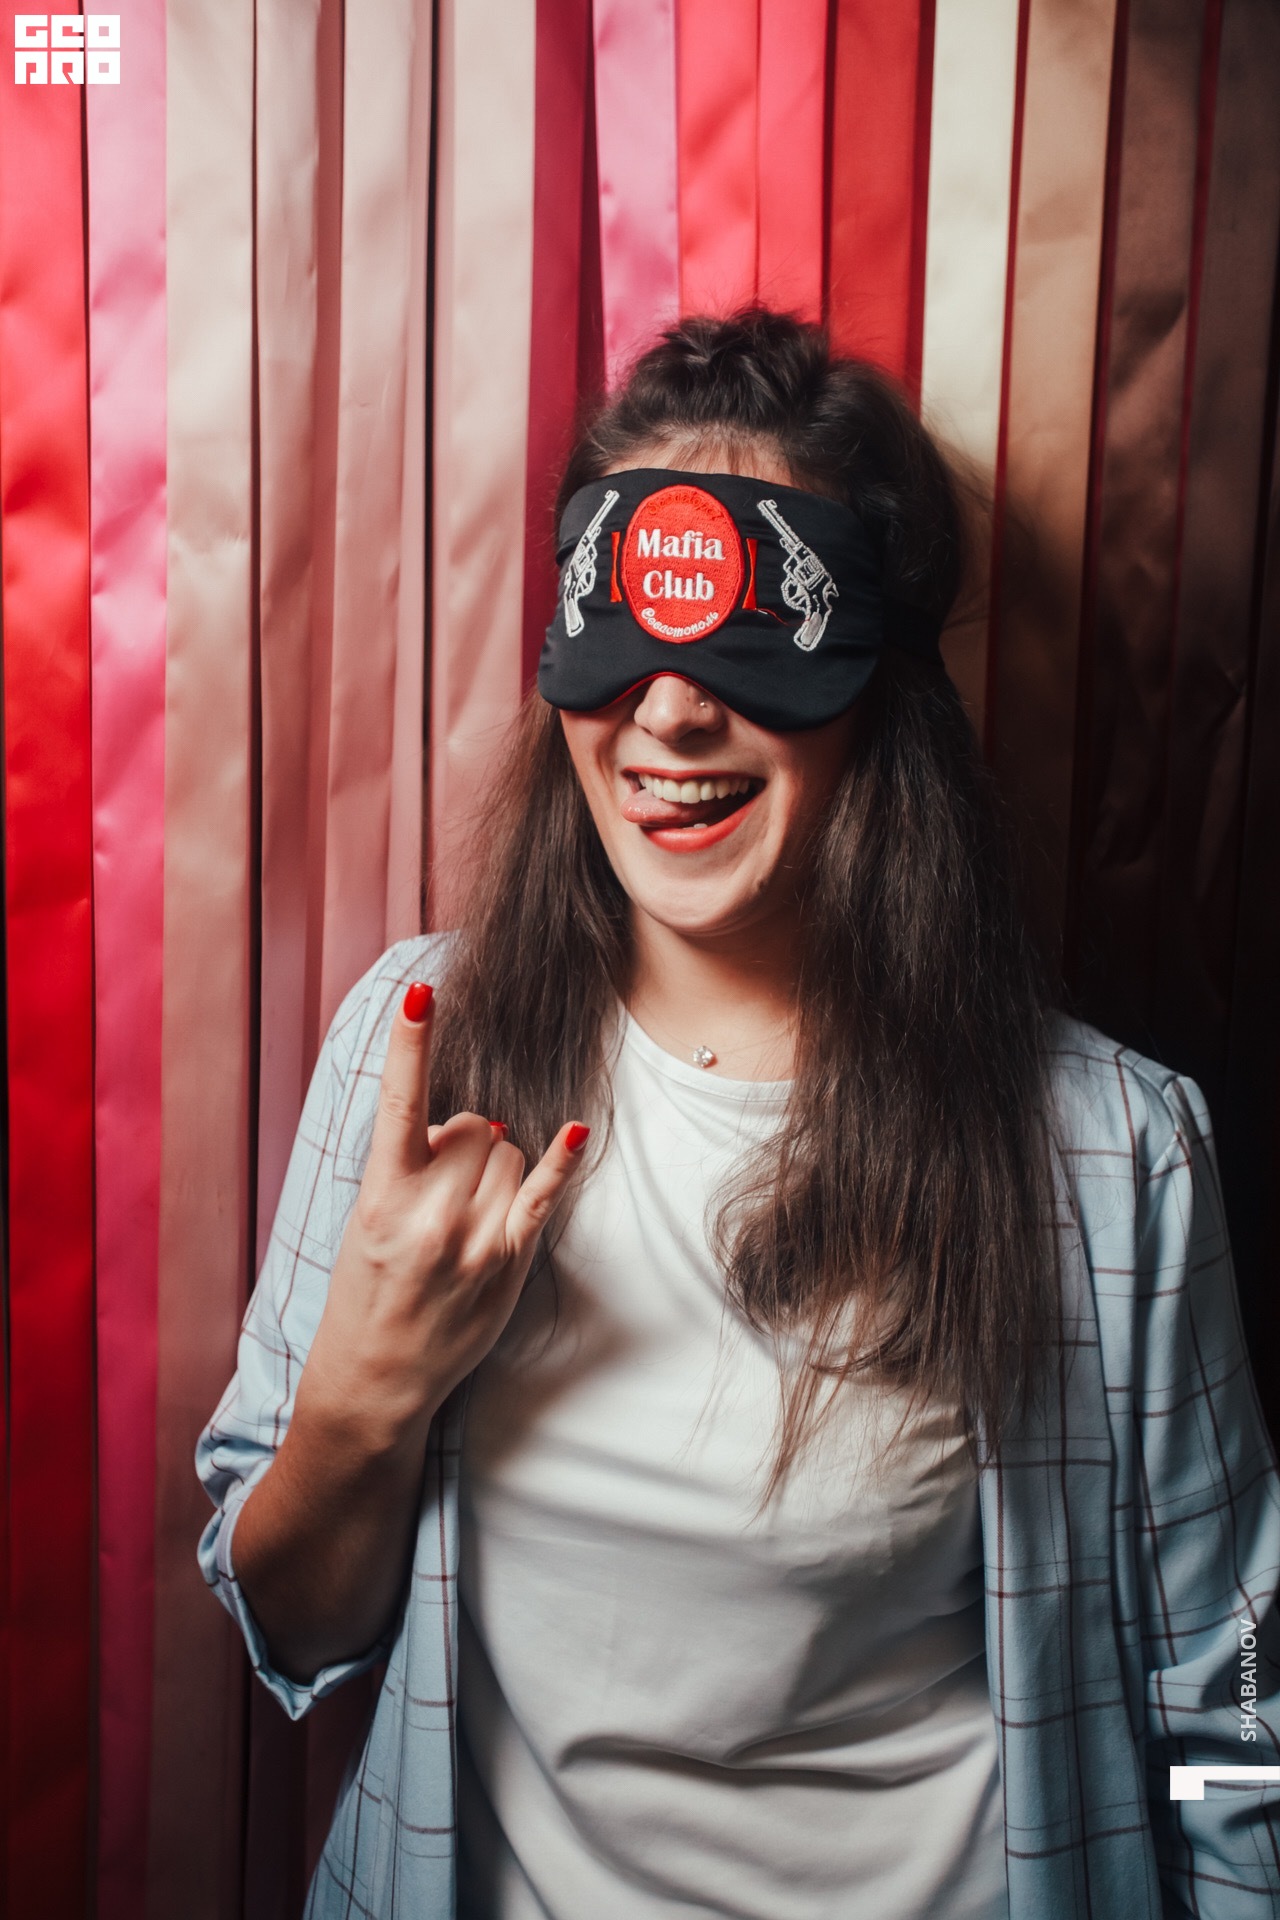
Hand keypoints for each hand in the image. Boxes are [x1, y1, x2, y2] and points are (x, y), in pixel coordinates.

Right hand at [301, 981, 589, 1443]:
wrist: (375, 1377)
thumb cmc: (367, 1290)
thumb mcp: (367, 1220)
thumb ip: (411, 1167)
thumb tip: (468, 1127)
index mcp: (382, 1195)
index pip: (399, 1104)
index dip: (409, 1044)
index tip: (421, 995)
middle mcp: (430, 1213)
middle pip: (474, 1126)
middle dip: (463, 1142)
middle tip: (439, 1190)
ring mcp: (473, 1238)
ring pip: (508, 1151)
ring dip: (495, 1166)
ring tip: (464, 1214)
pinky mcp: (508, 1262)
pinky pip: (543, 1195)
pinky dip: (561, 1160)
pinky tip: (575, 1128)